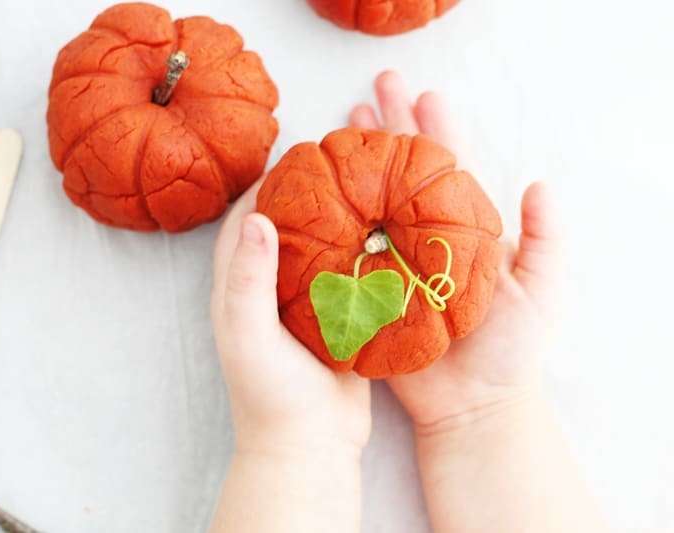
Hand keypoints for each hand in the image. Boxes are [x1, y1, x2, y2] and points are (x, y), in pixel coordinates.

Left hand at [211, 183, 370, 457]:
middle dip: (304, 197)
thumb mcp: (249, 334)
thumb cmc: (269, 394)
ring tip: (363, 190)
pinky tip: (384, 236)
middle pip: (282, 230)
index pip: (243, 224)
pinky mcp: (333, 322)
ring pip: (317, 251)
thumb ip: (249, 278)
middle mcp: (268, 293)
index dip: (262, 188)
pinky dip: (358, 255)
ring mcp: (302, 307)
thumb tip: (257, 216)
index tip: (292, 157)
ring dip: (336, 222)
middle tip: (335, 166)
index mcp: (237, 290)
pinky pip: (344, 278)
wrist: (308, 447)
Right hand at [349, 71, 564, 426]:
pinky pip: (349, 244)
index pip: (449, 166)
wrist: (473, 403)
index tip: (420, 95)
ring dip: (359, 163)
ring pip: (373, 199)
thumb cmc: (512, 349)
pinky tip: (319, 192)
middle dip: (391, 130)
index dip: (436, 129)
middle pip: (405, 171)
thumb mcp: (542, 291)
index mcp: (465, 228)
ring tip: (340, 129)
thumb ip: (546, 239)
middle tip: (373, 92)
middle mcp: (426, 235)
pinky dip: (335, 216)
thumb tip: (540, 182)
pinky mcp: (372, 286)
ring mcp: (396, 258)